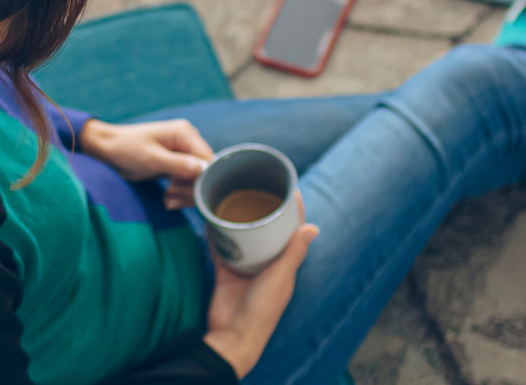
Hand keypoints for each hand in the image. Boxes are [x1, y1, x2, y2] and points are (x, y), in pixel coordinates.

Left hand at [78, 119, 212, 209]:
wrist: (105, 151)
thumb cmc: (126, 149)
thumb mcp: (151, 159)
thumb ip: (178, 164)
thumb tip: (204, 169)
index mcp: (185, 133)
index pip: (208, 159)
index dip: (202, 179)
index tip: (185, 191)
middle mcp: (187, 141)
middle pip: (204, 172)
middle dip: (190, 189)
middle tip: (171, 197)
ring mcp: (181, 154)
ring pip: (196, 180)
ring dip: (183, 194)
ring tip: (168, 200)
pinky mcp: (175, 165)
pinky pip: (185, 182)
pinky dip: (178, 193)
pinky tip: (167, 200)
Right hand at [202, 197, 317, 377]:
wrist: (232, 336)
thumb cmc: (262, 310)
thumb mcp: (281, 278)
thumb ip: (294, 253)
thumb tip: (314, 227)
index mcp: (285, 267)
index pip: (292, 234)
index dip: (293, 213)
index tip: (289, 189)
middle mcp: (267, 266)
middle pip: (267, 234)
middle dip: (264, 213)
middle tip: (258, 188)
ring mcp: (245, 270)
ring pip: (244, 240)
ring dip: (241, 223)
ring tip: (235, 197)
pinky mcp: (225, 274)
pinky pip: (221, 250)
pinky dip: (217, 236)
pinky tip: (212, 218)